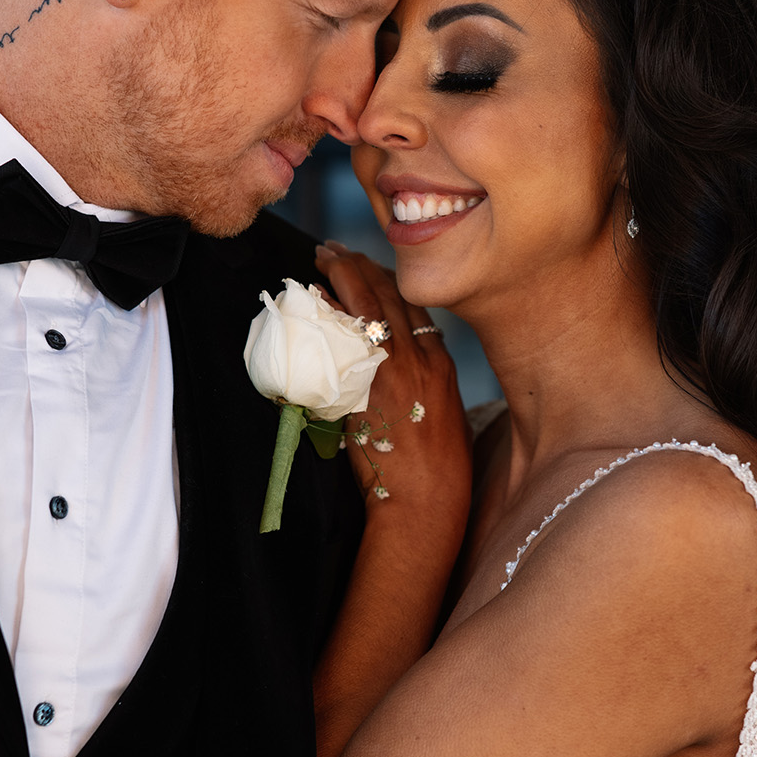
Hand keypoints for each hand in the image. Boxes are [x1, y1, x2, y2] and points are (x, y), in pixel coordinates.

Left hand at [313, 241, 469, 543]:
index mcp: (443, 366)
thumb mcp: (442, 421)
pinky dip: (331, 307)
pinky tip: (313, 293)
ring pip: (370, 302)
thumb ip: (421, 390)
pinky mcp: (369, 383)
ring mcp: (396, 368)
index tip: (367, 266)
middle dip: (361, 265)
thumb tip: (392, 378)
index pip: (415, 306)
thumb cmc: (436, 477)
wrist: (426, 506)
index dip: (388, 280)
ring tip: (322, 257)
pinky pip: (348, 332)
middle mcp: (422, 359)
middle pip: (392, 294)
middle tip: (334, 249)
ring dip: (343, 273)